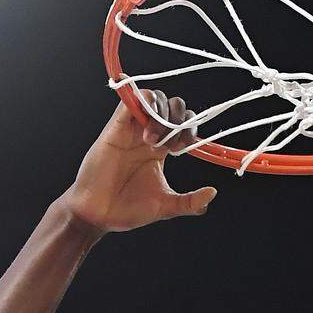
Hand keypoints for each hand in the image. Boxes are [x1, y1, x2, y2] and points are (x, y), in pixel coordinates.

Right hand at [61, 92, 217, 234]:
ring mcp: (131, 129)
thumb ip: (190, 201)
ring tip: (154, 142)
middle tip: (172, 144)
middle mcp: (147, 135)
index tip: (186, 147)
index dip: (190, 128)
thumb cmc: (128, 210)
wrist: (100, 215)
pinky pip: (130, 98)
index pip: (182, 124)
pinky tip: (146, 127)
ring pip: (153, 98)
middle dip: (179, 118)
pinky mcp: (116, 127)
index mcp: (161, 150)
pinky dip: (143, 100)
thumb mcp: (166, 206)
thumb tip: (212, 193)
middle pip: (171, 105)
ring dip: (162, 114)